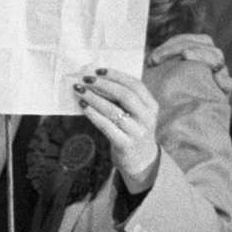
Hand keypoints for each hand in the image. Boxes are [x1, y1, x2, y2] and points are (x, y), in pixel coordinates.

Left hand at [74, 68, 160, 189]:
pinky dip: (92, 114)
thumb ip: (123, 98)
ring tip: (79, 90)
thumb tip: (95, 79)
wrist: (141, 160)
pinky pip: (106, 126)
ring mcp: (137, 132)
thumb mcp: (136, 113)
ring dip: (93, 98)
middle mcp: (147, 118)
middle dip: (103, 84)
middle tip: (85, 79)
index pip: (136, 85)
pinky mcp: (125, 144)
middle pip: (126, 95)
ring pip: (113, 110)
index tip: (98, 70)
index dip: (117, 75)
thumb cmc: (132, 129)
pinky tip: (82, 106)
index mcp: (151, 106)